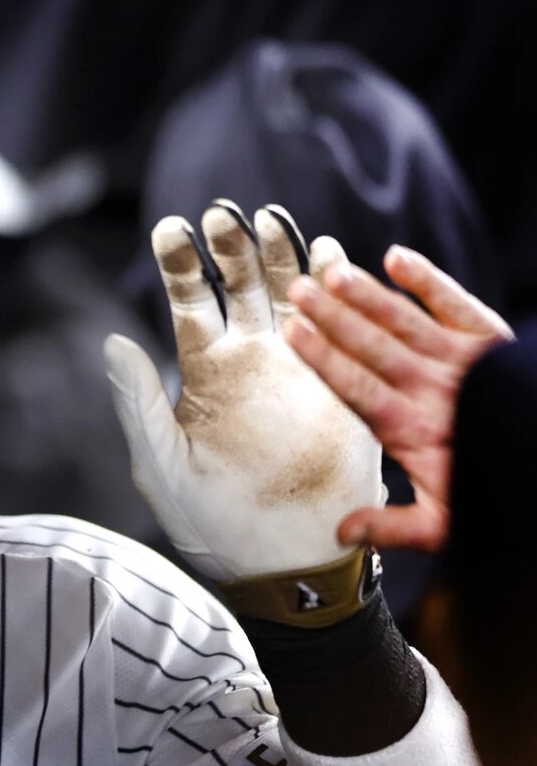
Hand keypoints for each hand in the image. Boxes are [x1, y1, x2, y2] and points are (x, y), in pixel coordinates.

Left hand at [105, 202, 384, 580]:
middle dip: (230, 245)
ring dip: (281, 253)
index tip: (170, 226)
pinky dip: (335, 290)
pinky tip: (328, 254)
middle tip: (222, 212)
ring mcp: (296, 367)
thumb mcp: (160, 461)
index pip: (188, 300)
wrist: (281, 564)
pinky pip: (340, 328)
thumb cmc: (209, 522)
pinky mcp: (340, 385)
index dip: (179, 263)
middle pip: (237, 283)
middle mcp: (247, 359)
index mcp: (202, 370)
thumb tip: (112, 340)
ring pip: (288, 293)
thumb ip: (135, 401)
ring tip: (269, 217)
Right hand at [283, 245, 513, 551]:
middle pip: (372, 345)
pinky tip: (396, 259)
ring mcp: (461, 359)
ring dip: (367, 295)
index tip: (294, 332)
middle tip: (300, 290)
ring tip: (334, 272)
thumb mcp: (444, 524)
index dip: (322, 356)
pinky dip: (427, 279)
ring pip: (404, 321)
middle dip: (332, 317)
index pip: (355, 385)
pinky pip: (454, 302)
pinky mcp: (490, 340)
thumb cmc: (498, 491)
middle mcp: (430, 388)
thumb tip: (342, 533)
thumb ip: (391, 526)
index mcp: (410, 429)